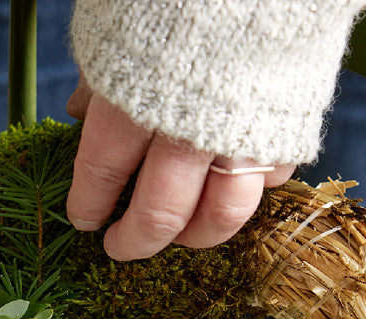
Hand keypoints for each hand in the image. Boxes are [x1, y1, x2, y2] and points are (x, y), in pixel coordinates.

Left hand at [65, 85, 293, 260]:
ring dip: (192, 238)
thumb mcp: (115, 25)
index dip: (89, 206)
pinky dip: (248, 194)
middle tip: (119, 247)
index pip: (100, 177)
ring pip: (220, 217)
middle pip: (158, 215)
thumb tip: (76, 110)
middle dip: (132, 242)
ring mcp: (241, 132)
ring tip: (175, 237)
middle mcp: (185, 128)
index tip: (84, 220)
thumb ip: (98, 75)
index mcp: (131, 102)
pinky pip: (269, 181)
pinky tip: (226, 189)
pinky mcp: (289, 125)